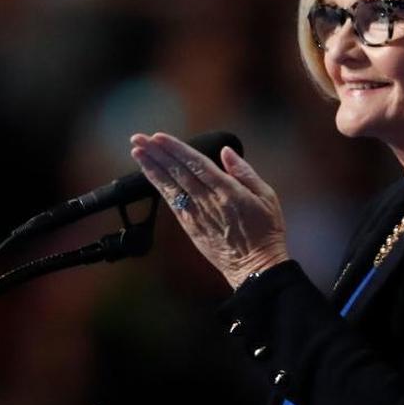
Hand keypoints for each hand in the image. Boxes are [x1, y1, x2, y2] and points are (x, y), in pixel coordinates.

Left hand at [130, 132, 288, 287]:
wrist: (256, 267)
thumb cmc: (266, 230)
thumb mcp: (266, 196)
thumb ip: (244, 172)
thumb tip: (226, 152)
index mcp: (228, 191)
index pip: (196, 164)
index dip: (176, 149)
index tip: (159, 137)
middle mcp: (208, 201)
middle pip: (178, 172)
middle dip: (157, 153)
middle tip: (138, 138)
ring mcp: (196, 215)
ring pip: (170, 186)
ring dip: (152, 168)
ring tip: (137, 151)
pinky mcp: (190, 227)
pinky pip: (171, 203)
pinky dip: (159, 186)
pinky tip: (149, 175)